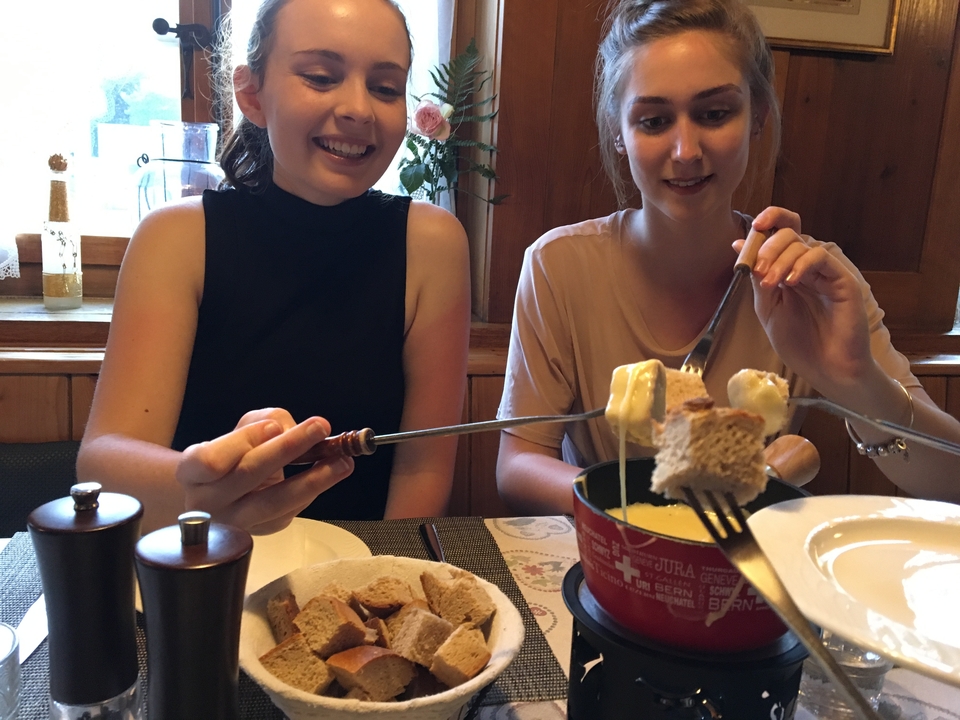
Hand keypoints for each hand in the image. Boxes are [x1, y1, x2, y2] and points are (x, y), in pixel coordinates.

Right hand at [175, 409, 353, 533]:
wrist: (222, 495)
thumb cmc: (232, 455)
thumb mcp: (239, 430)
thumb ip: (262, 422)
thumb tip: (290, 430)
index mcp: (192, 472)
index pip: (211, 460)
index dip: (244, 442)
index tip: (274, 426)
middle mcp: (207, 502)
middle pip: (248, 475)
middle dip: (288, 448)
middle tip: (319, 427)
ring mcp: (234, 523)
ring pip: (274, 502)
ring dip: (313, 479)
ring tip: (342, 461)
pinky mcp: (262, 532)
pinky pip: (289, 511)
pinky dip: (311, 490)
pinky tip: (329, 474)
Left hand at [734, 207, 874, 394]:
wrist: (826, 369)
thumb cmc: (798, 343)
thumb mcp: (768, 307)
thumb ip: (756, 276)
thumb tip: (739, 243)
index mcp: (789, 270)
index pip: (781, 232)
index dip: (769, 221)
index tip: (753, 227)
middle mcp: (808, 266)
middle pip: (789, 233)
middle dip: (767, 246)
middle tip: (758, 270)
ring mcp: (826, 272)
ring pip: (802, 243)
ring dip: (779, 259)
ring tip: (770, 284)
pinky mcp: (842, 279)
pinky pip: (821, 257)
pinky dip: (801, 264)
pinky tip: (790, 282)